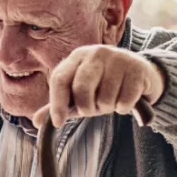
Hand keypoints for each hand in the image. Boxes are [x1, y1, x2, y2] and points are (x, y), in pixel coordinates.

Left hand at [33, 45, 165, 128]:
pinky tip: (125, 100)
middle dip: (86, 107)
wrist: (140, 73)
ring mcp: (118, 58)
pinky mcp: (137, 69)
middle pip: (81, 89)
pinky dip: (123, 108)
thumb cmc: (103, 85)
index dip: (56, 103)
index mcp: (76, 57)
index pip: (59, 79)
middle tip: (92, 110)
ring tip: (111, 101)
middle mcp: (95, 53)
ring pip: (105, 98)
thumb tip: (36, 122)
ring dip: (107, 108)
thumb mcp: (79, 92)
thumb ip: (59, 105)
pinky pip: (124, 101)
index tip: (58, 123)